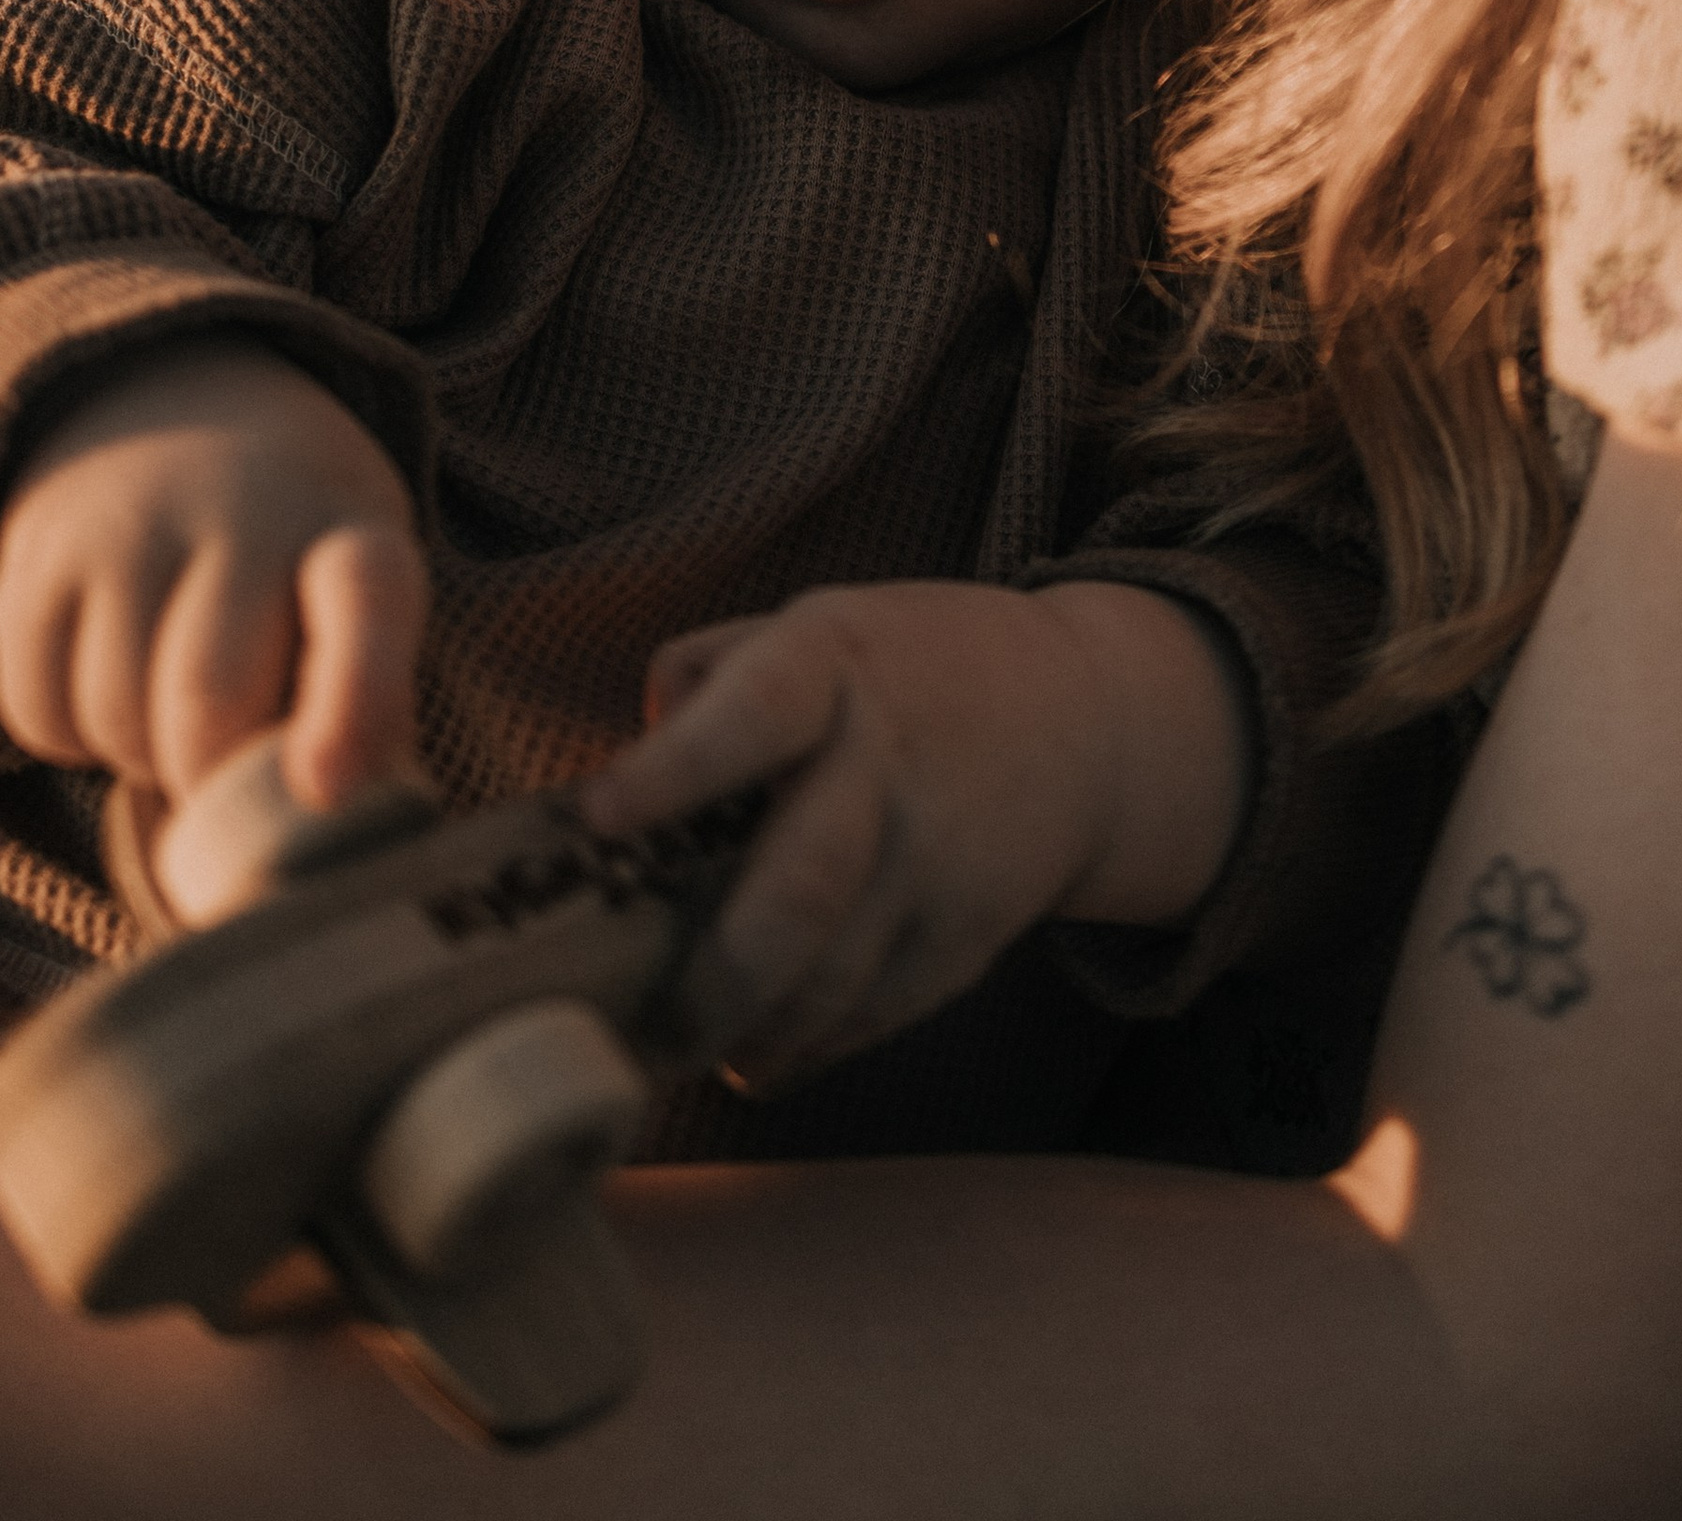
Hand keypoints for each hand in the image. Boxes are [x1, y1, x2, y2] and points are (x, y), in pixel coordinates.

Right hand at [0, 341, 427, 812]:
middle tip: (228, 763)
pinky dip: (70, 734)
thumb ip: (361, 713)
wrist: (184, 418)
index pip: (366, 600)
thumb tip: (318, 821)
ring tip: (171, 701)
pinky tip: (109, 675)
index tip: (325, 789)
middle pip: (209, 697)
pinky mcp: (37, 559)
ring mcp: (129, 526)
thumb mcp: (360, 606)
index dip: (351, 703)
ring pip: (116, 717)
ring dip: (141, 755)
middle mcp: (242, 512)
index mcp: (349, 533)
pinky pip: (39, 712)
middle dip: (213, 775)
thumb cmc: (295, 564)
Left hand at [580, 579, 1251, 1088]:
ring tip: (689, 1052)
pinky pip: (875, 1014)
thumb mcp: (815, 628)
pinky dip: (807, 1048)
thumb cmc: (908, 670)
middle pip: (800, 887)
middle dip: (710, 977)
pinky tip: (761, 1051)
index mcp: (834, 664)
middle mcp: (891, 760)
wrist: (1083, 717)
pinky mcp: (970, 934)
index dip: (676, 767)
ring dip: (749, 1034)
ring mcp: (940, 857)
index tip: (599, 815)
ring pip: (833, 980)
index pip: (756, 713)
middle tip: (640, 1025)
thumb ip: (706, 681)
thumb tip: (611, 784)